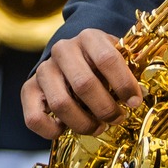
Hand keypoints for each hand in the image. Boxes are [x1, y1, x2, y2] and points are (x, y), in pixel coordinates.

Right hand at [22, 28, 143, 137]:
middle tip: (117, 118)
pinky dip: (51, 130)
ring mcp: (44, 69)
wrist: (72, 58)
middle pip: (83, 84)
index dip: (123, 84)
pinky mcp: (29, 89)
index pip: (107, 58)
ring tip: (98, 127)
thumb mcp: (118, 58)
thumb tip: (139, 95)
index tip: (135, 102)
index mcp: (89, 37)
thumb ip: (129, 73)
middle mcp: (63, 50)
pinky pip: (34, 118)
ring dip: (84, 123)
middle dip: (105, 109)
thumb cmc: (100, 63)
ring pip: (60, 104)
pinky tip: (65, 130)